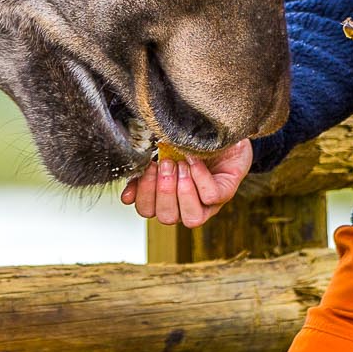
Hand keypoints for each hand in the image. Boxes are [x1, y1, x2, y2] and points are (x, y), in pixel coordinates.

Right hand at [119, 138, 253, 227]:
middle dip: (164, 190)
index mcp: (166, 198)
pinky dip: (200, 178)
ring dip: (183, 191)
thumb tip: (127, 198)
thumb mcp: (161, 153)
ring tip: (182, 165)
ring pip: (190, 219)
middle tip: (166, 164)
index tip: (147, 167)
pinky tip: (196, 161)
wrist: (221, 132)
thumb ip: (144, 173)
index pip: (147, 210)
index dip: (143, 193)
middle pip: (166, 217)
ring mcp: (207, 204)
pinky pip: (211, 197)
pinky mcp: (225, 193)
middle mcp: (185, 206)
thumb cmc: (190, 144)